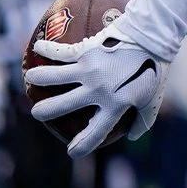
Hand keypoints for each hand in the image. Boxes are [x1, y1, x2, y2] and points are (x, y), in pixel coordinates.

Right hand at [25, 31, 168, 157]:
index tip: (72, 151)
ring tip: (31, 79)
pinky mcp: (87, 50)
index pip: (93, 135)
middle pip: (60, 107)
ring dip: (38, 78)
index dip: (80, 147)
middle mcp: (98, 90)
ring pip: (52, 78)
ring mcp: (90, 70)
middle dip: (44, 112)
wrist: (153, 36)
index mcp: (115, 105)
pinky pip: (60, 52)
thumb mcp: (153, 98)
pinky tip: (37, 47)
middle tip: (39, 112)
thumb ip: (142, 120)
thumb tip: (131, 136)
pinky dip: (46, 49)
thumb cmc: (155, 69)